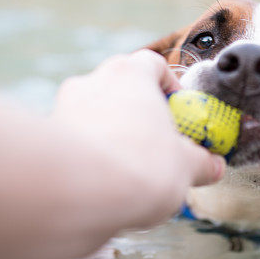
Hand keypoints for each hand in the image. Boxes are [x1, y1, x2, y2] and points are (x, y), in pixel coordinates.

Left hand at [52, 49, 225, 226]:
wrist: (81, 194)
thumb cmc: (141, 168)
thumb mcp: (186, 168)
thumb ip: (202, 163)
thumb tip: (213, 166)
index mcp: (130, 74)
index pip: (151, 64)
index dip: (169, 85)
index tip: (179, 109)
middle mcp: (92, 82)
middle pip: (119, 86)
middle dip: (137, 110)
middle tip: (155, 140)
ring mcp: (64, 109)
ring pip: (93, 114)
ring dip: (111, 134)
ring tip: (128, 168)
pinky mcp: (47, 140)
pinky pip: (75, 142)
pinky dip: (90, 156)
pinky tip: (103, 184)